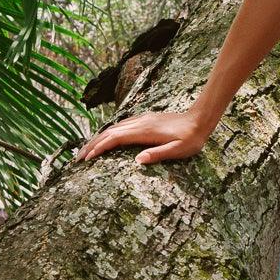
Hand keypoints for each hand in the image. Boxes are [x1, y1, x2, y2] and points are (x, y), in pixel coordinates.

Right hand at [76, 105, 212, 166]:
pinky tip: (106, 140)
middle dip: (92, 144)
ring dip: (98, 139)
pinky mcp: (145, 120)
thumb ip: (159, 154)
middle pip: (109, 132)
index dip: (99, 148)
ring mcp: (141, 120)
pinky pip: (121, 126)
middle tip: (78, 159)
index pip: (114, 139)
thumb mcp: (179, 150)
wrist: (201, 119)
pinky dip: (108, 134)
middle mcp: (139, 122)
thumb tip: (138, 161)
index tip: (86, 159)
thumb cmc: (192, 138)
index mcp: (144, 131)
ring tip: (87, 151)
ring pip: (113, 128)